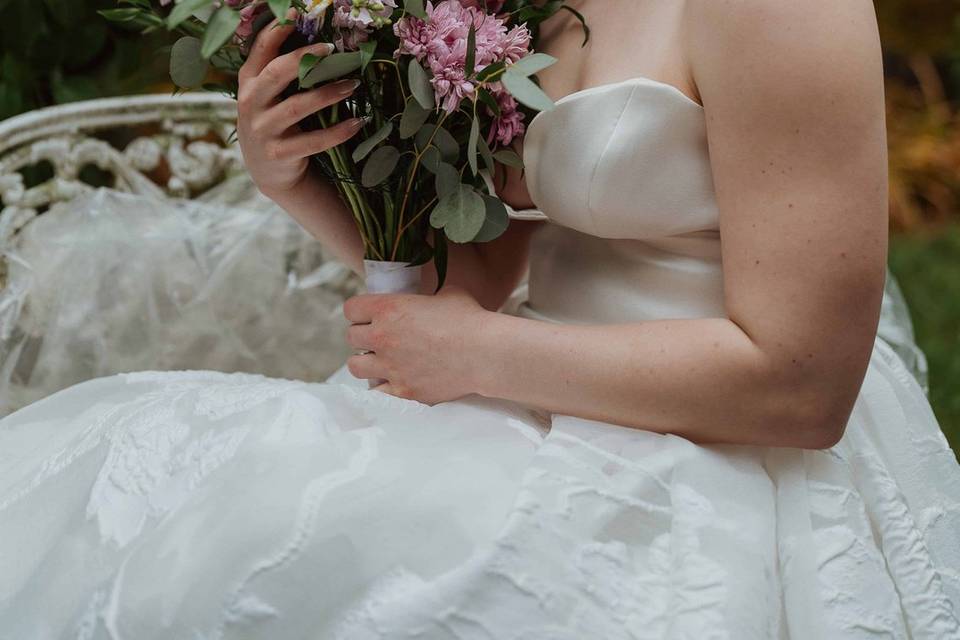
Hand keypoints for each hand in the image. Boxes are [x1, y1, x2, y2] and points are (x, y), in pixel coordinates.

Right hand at [236, 15, 364, 197]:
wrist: (268, 171)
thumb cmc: (275, 122)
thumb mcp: (267, 95)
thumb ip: (280, 71)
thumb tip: (317, 42)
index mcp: (248, 82)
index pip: (259, 50)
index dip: (276, 30)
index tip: (296, 12)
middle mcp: (250, 103)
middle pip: (276, 73)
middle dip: (305, 59)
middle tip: (332, 49)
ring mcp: (263, 130)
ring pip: (298, 106)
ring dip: (328, 93)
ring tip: (352, 84)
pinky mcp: (280, 153)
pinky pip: (313, 141)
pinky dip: (338, 131)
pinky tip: (357, 122)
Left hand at [344, 287, 491, 403]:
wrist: (485, 353)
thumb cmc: (470, 320)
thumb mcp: (447, 294)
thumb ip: (426, 298)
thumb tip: (426, 303)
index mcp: (389, 308)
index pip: (351, 308)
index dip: (360, 311)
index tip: (370, 315)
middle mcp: (382, 337)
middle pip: (351, 337)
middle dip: (364, 336)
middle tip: (381, 338)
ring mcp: (390, 366)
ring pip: (355, 366)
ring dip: (366, 361)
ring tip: (382, 361)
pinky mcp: (402, 390)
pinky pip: (377, 391)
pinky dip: (382, 386)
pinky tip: (394, 380)